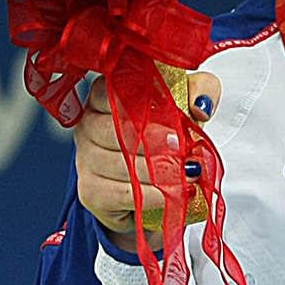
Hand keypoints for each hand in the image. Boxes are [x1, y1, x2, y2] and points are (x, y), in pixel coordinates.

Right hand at [73, 71, 220, 253]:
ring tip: (189, 174)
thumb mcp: (185, 105)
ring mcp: (85, 158)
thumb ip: (198, 90)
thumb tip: (200, 106)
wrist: (153, 186)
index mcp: (104, 95)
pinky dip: (154, 195)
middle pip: (119, 129)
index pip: (117, 89)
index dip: (147, 104)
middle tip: (185, 151)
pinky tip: (173, 194)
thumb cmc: (164, 138)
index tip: (174, 118)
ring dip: (161, 171)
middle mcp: (88, 124)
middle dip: (157, 142)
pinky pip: (124, 193)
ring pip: (123, 163)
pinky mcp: (90, 191)